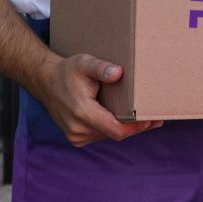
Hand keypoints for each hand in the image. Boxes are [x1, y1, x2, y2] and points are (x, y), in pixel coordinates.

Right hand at [33, 53, 162, 146]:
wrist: (46, 82)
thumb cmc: (68, 71)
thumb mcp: (84, 63)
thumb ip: (101, 68)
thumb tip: (118, 73)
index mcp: (82, 113)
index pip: (116, 130)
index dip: (136, 127)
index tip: (152, 120)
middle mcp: (78, 129)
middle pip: (116, 133)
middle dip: (136, 127)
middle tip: (156, 119)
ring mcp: (76, 136)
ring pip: (109, 135)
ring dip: (125, 128)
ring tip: (143, 118)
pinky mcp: (76, 138)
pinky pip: (101, 135)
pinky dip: (113, 128)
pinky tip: (123, 119)